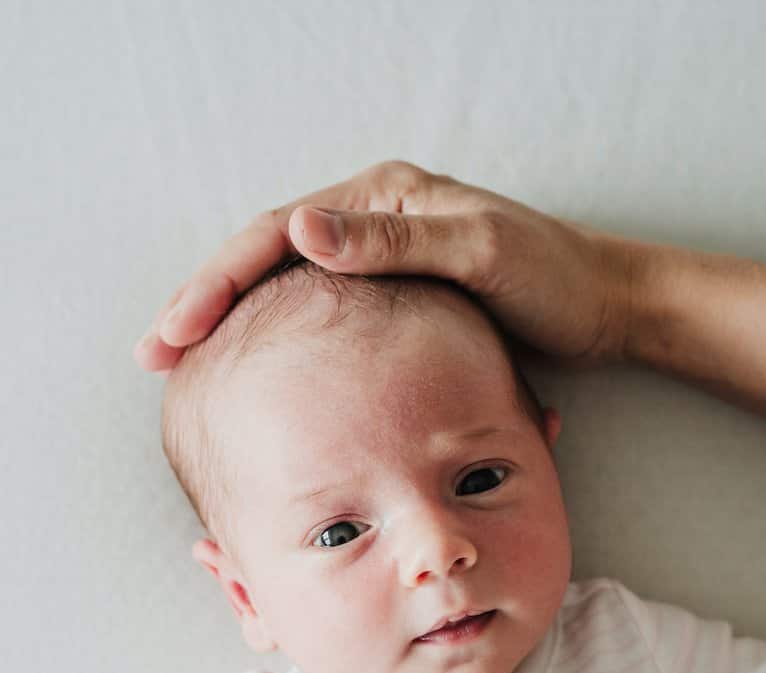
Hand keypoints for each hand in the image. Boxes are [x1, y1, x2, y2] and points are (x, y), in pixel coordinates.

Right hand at [134, 159, 646, 371]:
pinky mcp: (397, 303)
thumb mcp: (478, 254)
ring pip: (286, 295)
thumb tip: (301, 229)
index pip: (274, 234)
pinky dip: (281, 348)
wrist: (609, 309)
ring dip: (236, 331)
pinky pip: (321, 322)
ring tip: (188, 374)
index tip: (175, 331)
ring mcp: (382, 263)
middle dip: (207, 307)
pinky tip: (257, 382)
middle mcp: (372, 221)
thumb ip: (394, 243)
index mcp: (381, 197)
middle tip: (156, 357)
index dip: (216, 282)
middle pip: (265, 262)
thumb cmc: (555, 278)